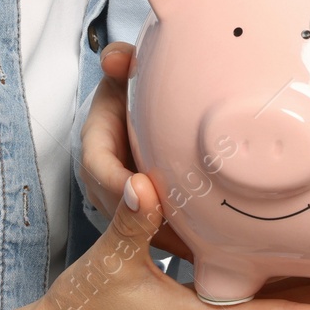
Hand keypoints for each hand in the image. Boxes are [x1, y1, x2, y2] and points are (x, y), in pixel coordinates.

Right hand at [77, 41, 191, 260]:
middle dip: (149, 221)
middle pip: (122, 211)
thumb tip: (115, 58)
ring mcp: (126, 207)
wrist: (136, 121)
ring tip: (202, 245)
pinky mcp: (149, 221)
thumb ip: (121, 63)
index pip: (99, 169)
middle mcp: (106, 183)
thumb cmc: (130, 99)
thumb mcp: (123, 77)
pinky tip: (211, 251)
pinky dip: (184, 245)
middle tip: (184, 227)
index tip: (143, 186)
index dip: (117, 181)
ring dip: (170, 239)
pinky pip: (163, 238)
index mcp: (97, 148)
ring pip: (142, 231)